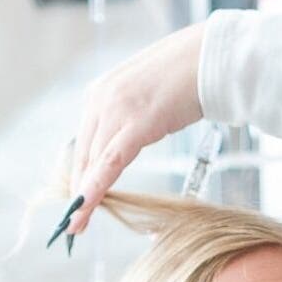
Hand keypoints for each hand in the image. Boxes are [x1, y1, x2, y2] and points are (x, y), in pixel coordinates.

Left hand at [58, 24, 208, 235]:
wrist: (211, 57)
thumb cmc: (186, 76)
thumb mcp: (144, 96)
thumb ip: (128, 116)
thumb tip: (123, 141)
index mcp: (100, 92)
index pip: (84, 143)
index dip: (79, 176)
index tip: (75, 201)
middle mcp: (100, 98)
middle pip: (83, 155)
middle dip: (78, 192)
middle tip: (71, 224)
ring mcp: (116, 109)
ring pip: (93, 161)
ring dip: (84, 197)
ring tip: (77, 225)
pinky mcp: (136, 122)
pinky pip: (111, 162)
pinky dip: (97, 186)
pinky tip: (85, 205)